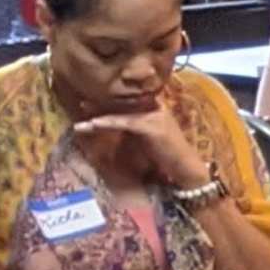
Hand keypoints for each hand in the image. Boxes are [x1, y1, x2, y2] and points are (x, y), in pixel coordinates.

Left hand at [74, 107, 203, 191]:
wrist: (187, 167)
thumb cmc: (168, 156)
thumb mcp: (148, 139)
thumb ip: (136, 130)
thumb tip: (117, 127)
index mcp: (155, 108)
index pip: (129, 101)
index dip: (110, 102)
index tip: (92, 103)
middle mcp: (156, 107)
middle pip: (123, 103)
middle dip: (102, 104)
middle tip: (82, 103)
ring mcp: (155, 115)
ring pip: (122, 111)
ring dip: (100, 115)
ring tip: (82, 119)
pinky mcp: (152, 126)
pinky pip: (125, 121)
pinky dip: (108, 122)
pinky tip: (94, 123)